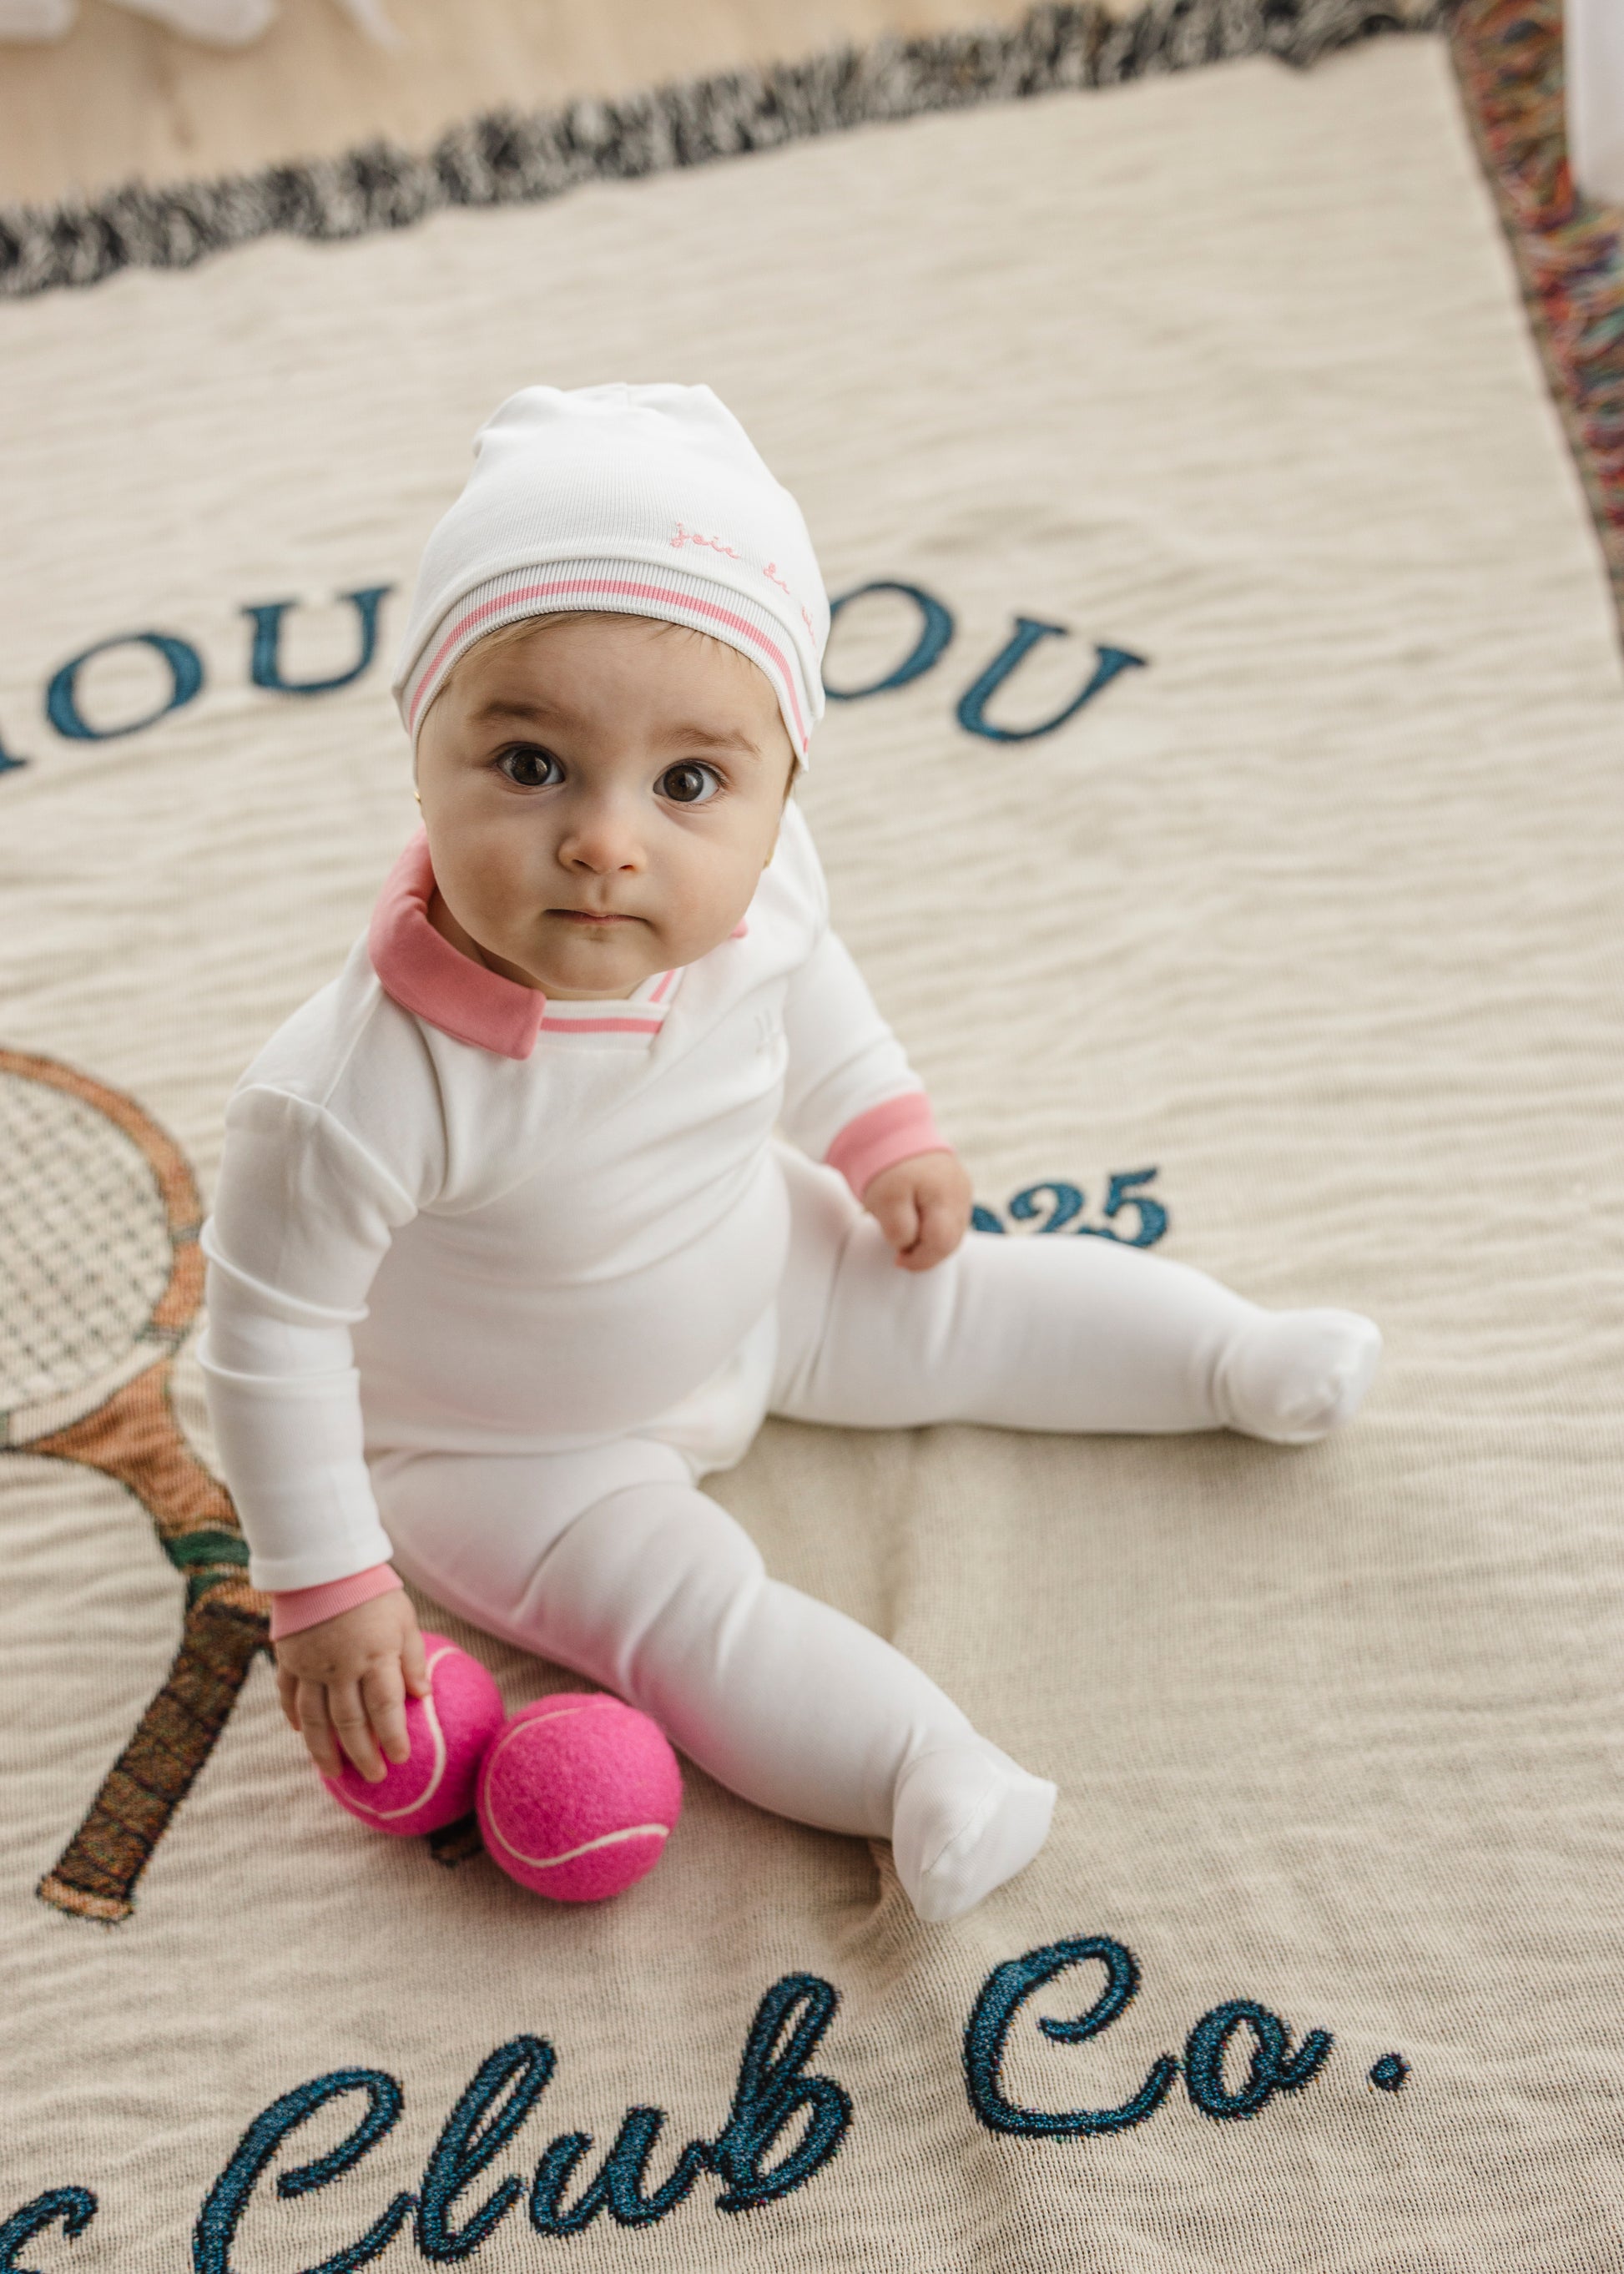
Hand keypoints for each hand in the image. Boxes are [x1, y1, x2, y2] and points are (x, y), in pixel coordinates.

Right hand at [274, 1589, 429, 1783]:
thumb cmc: (372, 1590)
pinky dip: (294, 1718)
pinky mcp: (289, 1659)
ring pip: (315, 1719)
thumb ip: (412, 1658)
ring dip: (324, 1749)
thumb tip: (423, 1695)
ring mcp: (310, 1666)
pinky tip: (302, 1734)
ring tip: (334, 1772)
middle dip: (362, 1754)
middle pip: (350, 1721)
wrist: (322, 1562)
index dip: (392, 1737)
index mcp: (374, 1655)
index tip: (401, 1759)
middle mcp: (340, 1667)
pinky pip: (289, 1696)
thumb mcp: (403, 1617)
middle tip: (373, 1776)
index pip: (384, 1707)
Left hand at [862, 1149, 973, 1271]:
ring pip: (954, 1232)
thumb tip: (909, 1247)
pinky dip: (934, 1226)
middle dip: (926, 1252)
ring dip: (930, 1239)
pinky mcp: (960, 1188)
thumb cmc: (887, 1167)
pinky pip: (951, 1219)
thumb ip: (899, 1229)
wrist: (892, 1131)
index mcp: (945, 1195)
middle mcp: (961, 1193)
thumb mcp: (883, 1201)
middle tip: (901, 1249)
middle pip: (952, 1241)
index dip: (920, 1259)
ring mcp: (963, 1190)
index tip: (898, 1259)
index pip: (942, 1243)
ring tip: (907, 1228)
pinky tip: (916, 1218)